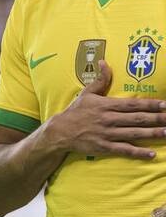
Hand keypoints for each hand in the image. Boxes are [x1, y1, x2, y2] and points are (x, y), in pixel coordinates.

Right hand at [45, 60, 165, 158]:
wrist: (60, 131)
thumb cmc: (76, 111)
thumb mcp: (87, 93)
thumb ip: (100, 80)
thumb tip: (103, 62)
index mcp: (106, 105)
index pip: (132, 104)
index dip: (150, 104)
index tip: (165, 104)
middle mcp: (108, 119)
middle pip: (137, 119)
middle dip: (157, 118)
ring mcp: (107, 134)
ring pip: (134, 134)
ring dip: (152, 134)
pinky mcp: (104, 147)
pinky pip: (124, 150)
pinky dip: (138, 152)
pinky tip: (152, 154)